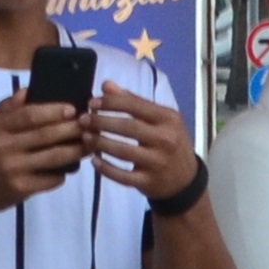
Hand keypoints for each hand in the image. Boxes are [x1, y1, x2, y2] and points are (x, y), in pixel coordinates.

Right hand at [0, 88, 93, 217]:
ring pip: (54, 157)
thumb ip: (4, 108)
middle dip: (72, 128)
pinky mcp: (21, 189)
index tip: (72, 108)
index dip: (54, 111)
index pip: (29, 115)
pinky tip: (72, 166)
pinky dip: (64, 172)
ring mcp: (13, 169)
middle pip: (46, 135)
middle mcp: (3, 147)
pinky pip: (51, 178)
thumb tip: (29, 90)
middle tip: (89, 124)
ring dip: (76, 150)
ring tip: (90, 144)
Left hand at [86, 87, 200, 206]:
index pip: (135, 105)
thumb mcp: (160, 119)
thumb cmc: (169, 143)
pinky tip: (94, 161)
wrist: (186, 180)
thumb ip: (133, 101)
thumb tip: (106, 85)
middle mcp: (166, 139)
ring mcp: (158, 163)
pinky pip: (122, 176)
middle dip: (101, 122)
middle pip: (128, 127)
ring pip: (123, 152)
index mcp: (168, 118)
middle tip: (82, 120)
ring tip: (85, 137)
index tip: (91, 103)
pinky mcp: (149, 182)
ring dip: (100, 144)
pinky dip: (106, 169)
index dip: (110, 103)